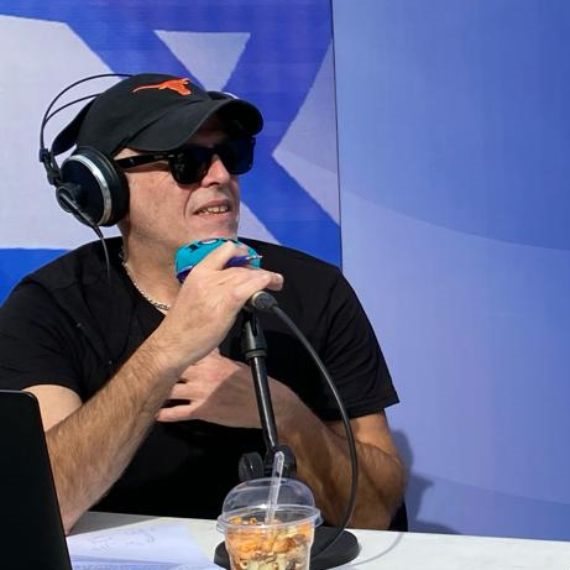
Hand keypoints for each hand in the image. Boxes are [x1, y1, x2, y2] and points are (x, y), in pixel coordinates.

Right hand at [150, 241, 282, 372]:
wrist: (173, 343)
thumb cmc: (183, 324)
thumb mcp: (194, 294)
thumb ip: (212, 285)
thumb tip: (234, 284)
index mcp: (197, 272)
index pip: (223, 250)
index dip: (241, 252)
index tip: (250, 259)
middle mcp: (207, 277)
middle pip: (240, 265)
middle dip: (257, 270)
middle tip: (269, 278)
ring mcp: (216, 289)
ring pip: (248, 274)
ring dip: (266, 277)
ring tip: (275, 282)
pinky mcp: (226, 303)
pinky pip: (250, 287)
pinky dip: (264, 283)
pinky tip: (271, 285)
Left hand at [156, 349, 261, 426]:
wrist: (267, 404)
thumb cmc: (252, 383)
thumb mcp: (234, 364)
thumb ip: (216, 357)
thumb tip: (206, 348)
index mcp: (212, 360)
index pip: (185, 351)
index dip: (171, 350)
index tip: (160, 350)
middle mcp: (203, 374)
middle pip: (172, 368)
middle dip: (160, 369)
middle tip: (147, 369)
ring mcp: (201, 393)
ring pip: (170, 390)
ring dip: (158, 391)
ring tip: (145, 391)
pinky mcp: (202, 411)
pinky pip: (177, 413)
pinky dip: (164, 414)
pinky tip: (156, 414)